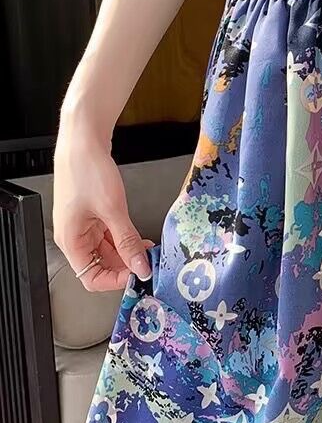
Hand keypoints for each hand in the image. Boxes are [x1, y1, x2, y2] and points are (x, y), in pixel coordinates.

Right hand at [53, 124, 152, 291]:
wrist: (84, 142)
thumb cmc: (88, 171)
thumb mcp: (113, 210)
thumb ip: (127, 241)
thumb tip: (140, 266)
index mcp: (71, 241)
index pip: (91, 278)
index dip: (116, 280)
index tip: (139, 274)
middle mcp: (75, 237)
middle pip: (101, 266)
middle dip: (126, 266)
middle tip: (149, 263)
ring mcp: (85, 226)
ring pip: (108, 252)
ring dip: (128, 253)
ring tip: (149, 251)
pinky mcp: (94, 215)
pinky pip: (110, 236)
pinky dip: (126, 239)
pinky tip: (142, 239)